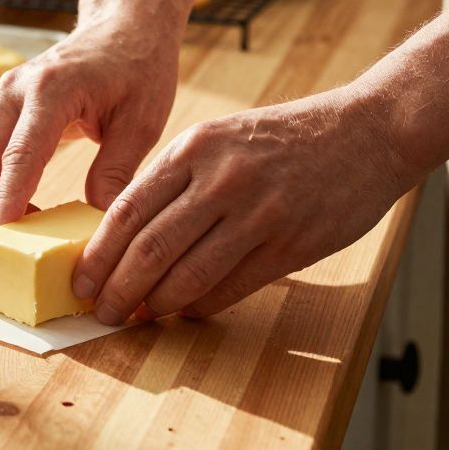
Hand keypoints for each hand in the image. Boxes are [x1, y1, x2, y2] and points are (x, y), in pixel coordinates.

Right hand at [0, 20, 179, 229]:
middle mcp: (16, 90)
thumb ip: (116, 172)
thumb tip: (98, 224)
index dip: (6, 202)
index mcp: (52, 90)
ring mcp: (4, 96)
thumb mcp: (142, 122)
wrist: (126, 25)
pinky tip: (21, 209)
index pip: (18, 156)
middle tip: (8, 251)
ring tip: (19, 234)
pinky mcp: (4, 106)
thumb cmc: (139, 67)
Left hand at [72, 86, 417, 322]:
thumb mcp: (220, 138)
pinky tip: (187, 312)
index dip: (98, 253)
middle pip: (149, 248)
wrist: (368, 132)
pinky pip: (232, 286)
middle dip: (118, 289)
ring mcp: (258, 212)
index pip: (127, 210)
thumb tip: (131, 236)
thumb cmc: (286, 138)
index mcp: (194, 148)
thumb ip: (177, 179)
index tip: (81, 280)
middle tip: (101, 311)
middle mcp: (220, 179)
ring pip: (187, 274)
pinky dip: (202, 305)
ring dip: (156, 305)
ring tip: (140, 317)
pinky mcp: (291, 243)